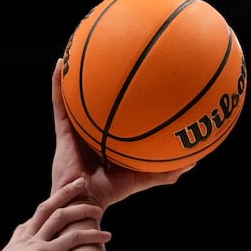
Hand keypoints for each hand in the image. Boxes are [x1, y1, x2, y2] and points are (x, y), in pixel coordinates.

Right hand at [0, 177, 110, 250]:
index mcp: (13, 244)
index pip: (27, 225)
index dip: (40, 218)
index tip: (51, 212)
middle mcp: (25, 237)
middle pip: (46, 207)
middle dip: (63, 194)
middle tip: (78, 183)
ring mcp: (37, 242)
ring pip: (62, 217)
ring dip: (81, 210)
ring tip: (98, 208)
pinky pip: (74, 238)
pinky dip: (91, 235)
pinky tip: (107, 236)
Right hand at [50, 60, 191, 207]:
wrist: (84, 202)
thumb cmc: (110, 194)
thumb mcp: (142, 178)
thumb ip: (164, 171)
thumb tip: (192, 162)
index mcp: (104, 142)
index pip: (112, 118)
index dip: (117, 102)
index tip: (129, 80)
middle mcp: (89, 133)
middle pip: (94, 104)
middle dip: (98, 83)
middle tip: (106, 58)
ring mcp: (74, 131)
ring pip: (74, 99)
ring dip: (73, 76)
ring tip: (76, 49)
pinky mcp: (63, 131)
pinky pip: (60, 103)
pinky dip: (58, 84)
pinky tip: (61, 64)